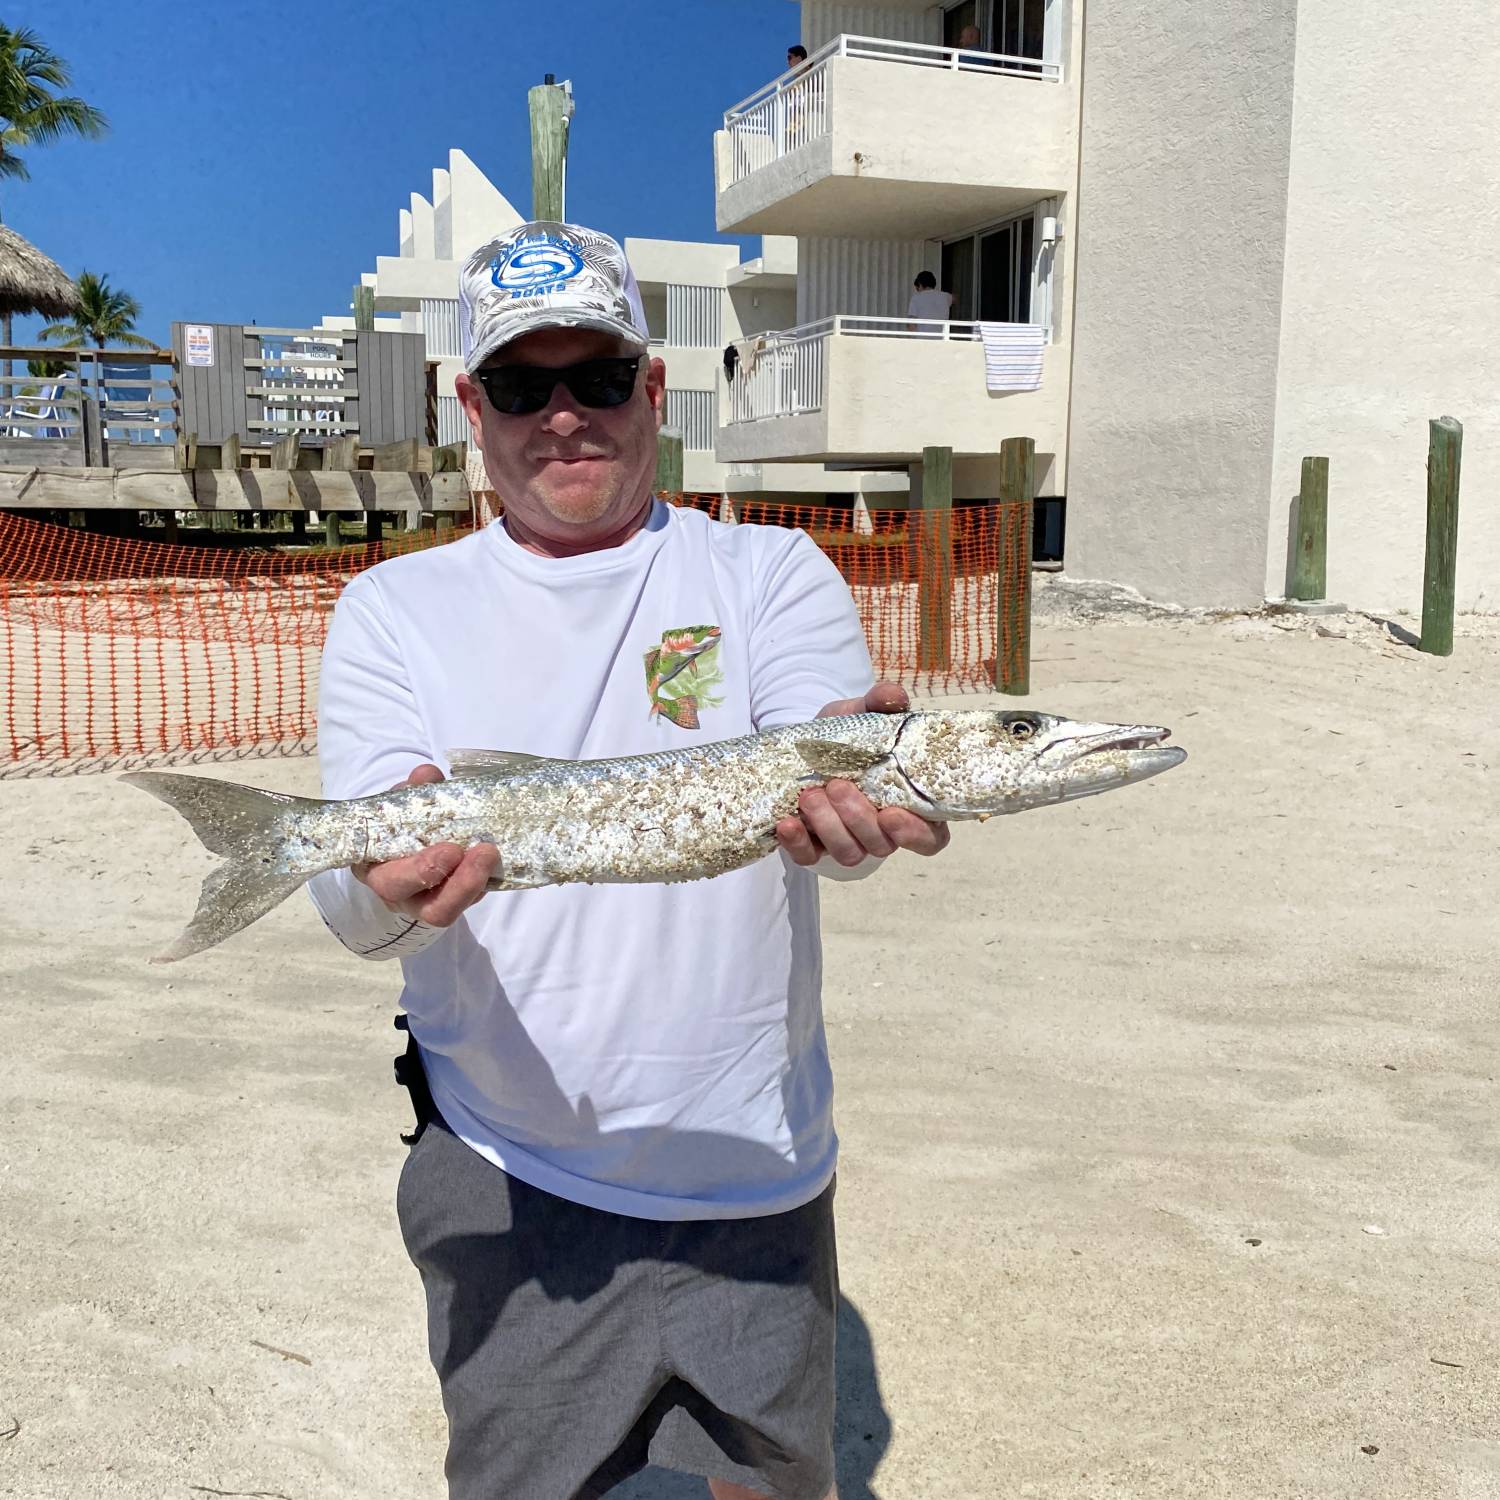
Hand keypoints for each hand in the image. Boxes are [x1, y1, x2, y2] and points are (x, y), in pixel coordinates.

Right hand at [353, 764, 500, 924]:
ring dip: (476, 884)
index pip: (392, 883)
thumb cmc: (395, 824)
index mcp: (377, 871)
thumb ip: (412, 791)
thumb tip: (427, 774)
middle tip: (483, 852)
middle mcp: (403, 897)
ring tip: (493, 853)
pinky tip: (497, 859)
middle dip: (458, 884)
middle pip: (429, 909)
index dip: (421, 871)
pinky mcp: (456, 902)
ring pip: (452, 912)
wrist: (403, 839)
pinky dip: (486, 881)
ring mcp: (429, 904)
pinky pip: (471, 900)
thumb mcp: (399, 805)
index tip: (451, 849)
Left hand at [774, 681, 951, 867]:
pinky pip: (809, 857)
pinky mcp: (815, 847)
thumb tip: (892, 696)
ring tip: (809, 795)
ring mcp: (849, 842)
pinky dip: (797, 843)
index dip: (915, 835)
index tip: (893, 815)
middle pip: (882, 845)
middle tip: (837, 785)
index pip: (930, 837)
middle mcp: (883, 831)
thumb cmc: (850, 736)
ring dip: (828, 827)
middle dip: (858, 819)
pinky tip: (787, 823)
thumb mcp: (863, 715)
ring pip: (848, 853)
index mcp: (909, 804)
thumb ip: (881, 704)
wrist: (806, 746)